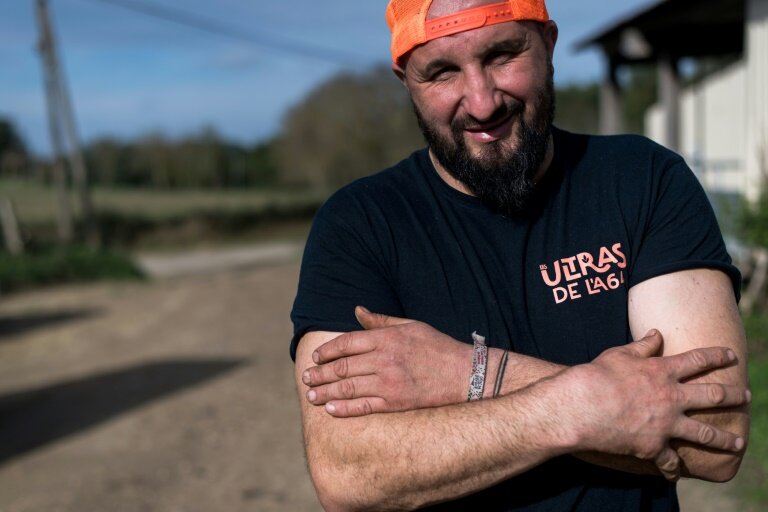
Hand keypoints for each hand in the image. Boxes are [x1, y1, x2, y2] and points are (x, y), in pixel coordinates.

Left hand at [301, 306, 471, 416]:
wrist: (464, 375)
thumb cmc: (437, 347)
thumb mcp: (411, 325)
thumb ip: (381, 320)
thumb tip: (357, 309)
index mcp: (387, 338)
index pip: (347, 343)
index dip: (327, 351)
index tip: (316, 357)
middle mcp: (384, 360)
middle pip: (343, 367)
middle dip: (320, 373)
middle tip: (305, 378)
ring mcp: (389, 383)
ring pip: (348, 387)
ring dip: (325, 391)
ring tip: (311, 395)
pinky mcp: (395, 404)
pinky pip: (363, 407)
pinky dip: (343, 408)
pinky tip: (330, 409)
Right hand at [564, 330, 749, 480]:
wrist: (582, 406)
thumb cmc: (597, 376)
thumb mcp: (619, 354)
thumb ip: (642, 345)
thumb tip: (657, 333)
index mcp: (663, 371)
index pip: (697, 360)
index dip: (717, 356)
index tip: (731, 356)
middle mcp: (671, 397)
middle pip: (712, 396)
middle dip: (733, 396)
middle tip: (746, 396)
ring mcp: (666, 424)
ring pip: (704, 433)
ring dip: (723, 439)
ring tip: (737, 443)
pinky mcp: (654, 446)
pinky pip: (669, 460)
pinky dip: (672, 468)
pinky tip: (675, 474)